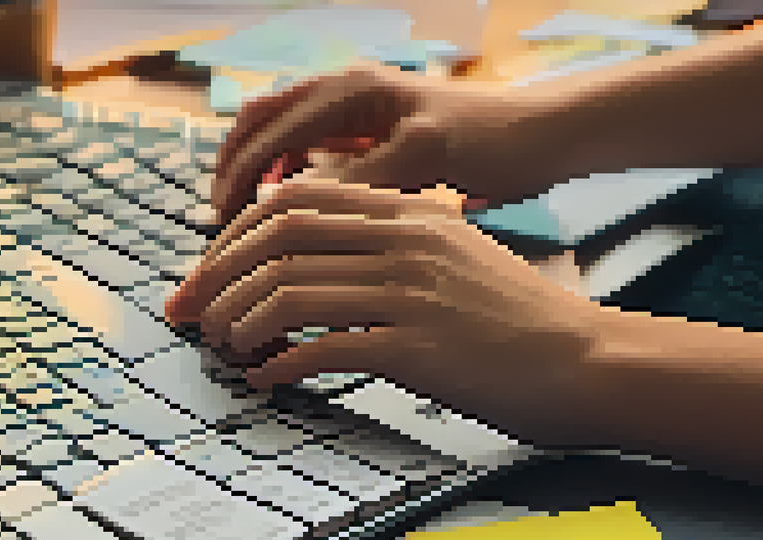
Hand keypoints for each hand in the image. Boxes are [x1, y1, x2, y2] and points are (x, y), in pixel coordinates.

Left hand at [169, 176, 609, 445]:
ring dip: (239, 324)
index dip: (235, 234)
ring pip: (288, 293)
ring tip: (224, 349)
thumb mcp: (456, 255)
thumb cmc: (517, 321)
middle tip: (190, 314)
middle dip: (217, 277)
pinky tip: (265, 382)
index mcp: (411, 213)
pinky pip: (321, 351)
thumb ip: (391, 243)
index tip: (206, 271)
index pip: (295, 200)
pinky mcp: (417, 350)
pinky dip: (278, 367)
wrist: (588, 363)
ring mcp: (411, 294)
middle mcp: (406, 242)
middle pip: (277, 240)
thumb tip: (311, 257)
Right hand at [212, 62, 581, 226]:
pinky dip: (287, 184)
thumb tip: (293, 203)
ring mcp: (355, 112)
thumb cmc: (493, 141)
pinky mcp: (368, 136)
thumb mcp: (423, 157)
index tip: (223, 222)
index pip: (268, 131)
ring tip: (244, 227)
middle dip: (232, 171)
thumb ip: (358, 176)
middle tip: (219, 224)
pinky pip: (307, 155)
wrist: (542, 137)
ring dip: (256, 178)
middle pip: (259, 125)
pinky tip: (288, 222)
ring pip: (278, 139)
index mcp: (351, 89)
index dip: (239, 178)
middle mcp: (345, 92)